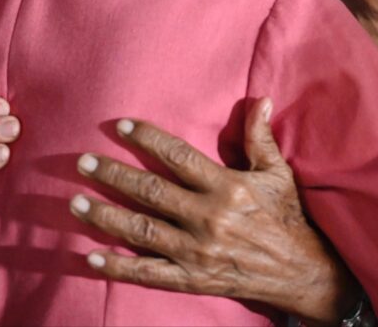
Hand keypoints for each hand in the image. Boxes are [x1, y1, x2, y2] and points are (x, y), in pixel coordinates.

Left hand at [69, 98, 359, 325]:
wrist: (302, 272)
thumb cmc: (288, 217)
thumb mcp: (278, 173)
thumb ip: (259, 137)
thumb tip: (258, 99)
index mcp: (226, 187)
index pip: (178, 157)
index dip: (147, 139)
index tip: (120, 127)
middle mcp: (207, 218)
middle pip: (150, 191)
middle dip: (112, 176)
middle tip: (82, 163)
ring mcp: (196, 251)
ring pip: (141, 230)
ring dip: (104, 216)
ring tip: (75, 202)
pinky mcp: (192, 278)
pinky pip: (148, 274)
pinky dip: (118, 268)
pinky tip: (92, 258)